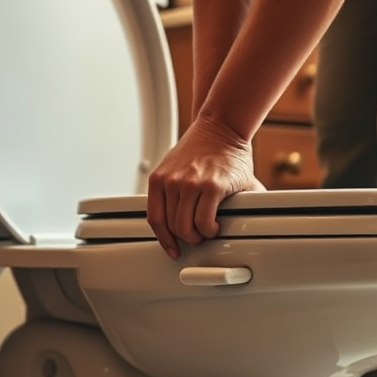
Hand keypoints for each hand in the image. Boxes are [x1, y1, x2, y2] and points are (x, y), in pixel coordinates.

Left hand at [147, 115, 263, 257]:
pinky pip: (205, 221)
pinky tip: (215, 225)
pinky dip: (210, 229)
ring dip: (199, 235)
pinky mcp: (212, 186)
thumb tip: (173, 217)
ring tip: (207, 230)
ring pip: (187, 227)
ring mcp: (191, 183)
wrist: (221, 127)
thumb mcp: (176, 167)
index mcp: (159, 179)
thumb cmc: (203, 149)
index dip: (164, 239)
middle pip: (172, 226)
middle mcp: (172, 182)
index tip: (172, 249)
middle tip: (197, 236)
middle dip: (186, 237)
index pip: (155, 219)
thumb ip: (172, 191)